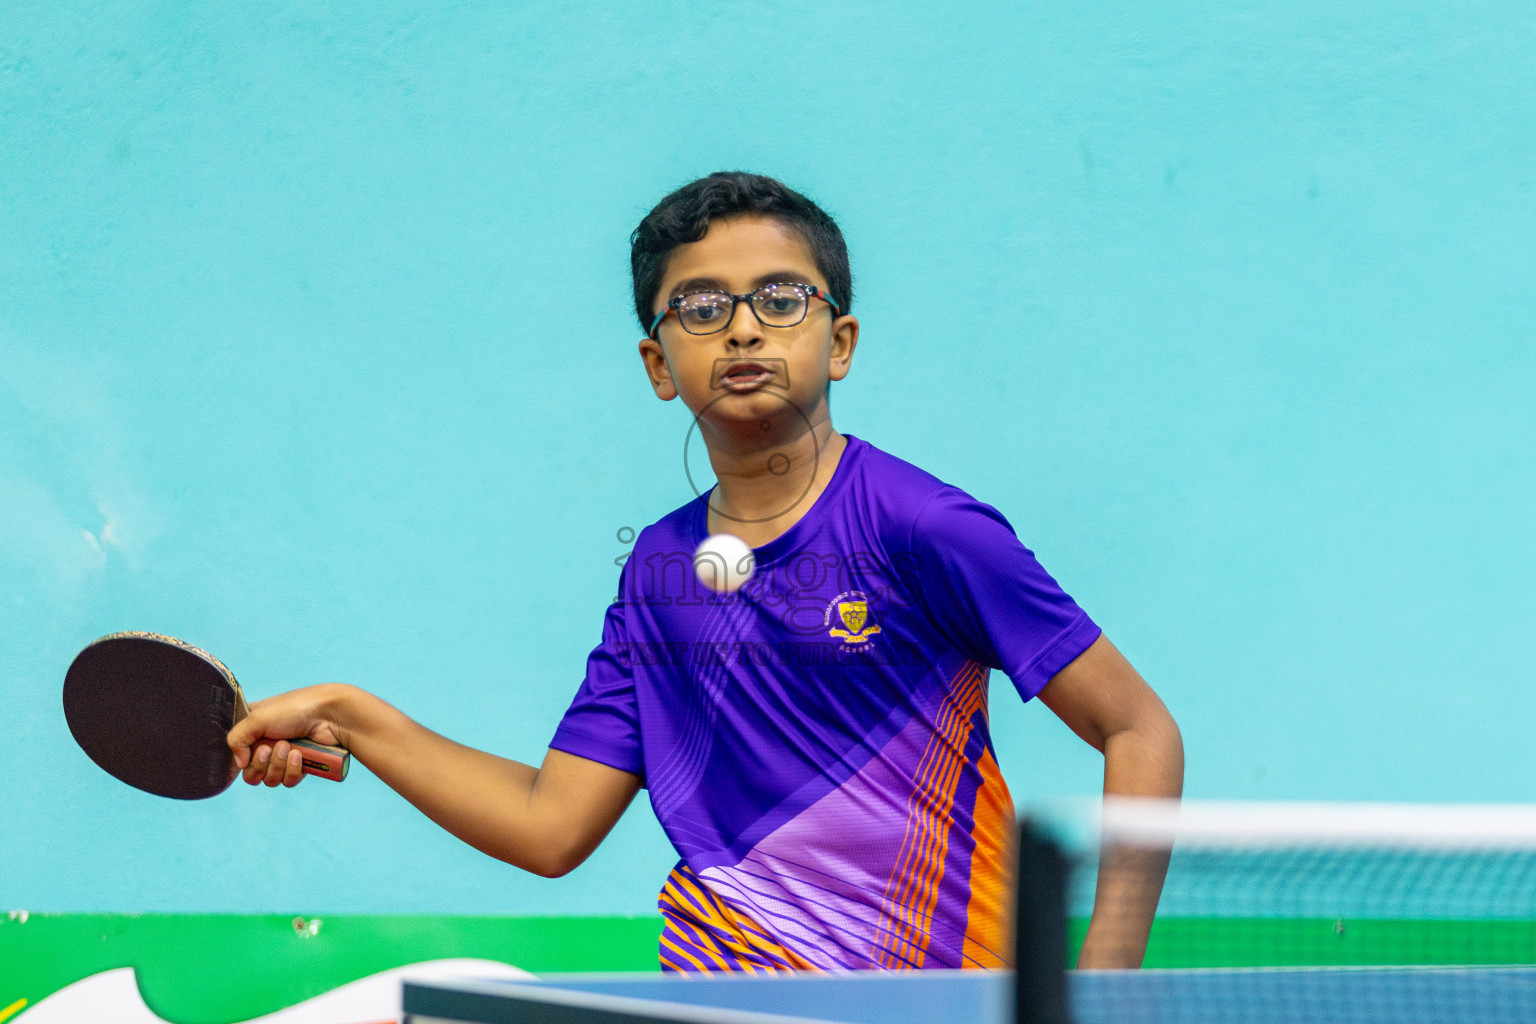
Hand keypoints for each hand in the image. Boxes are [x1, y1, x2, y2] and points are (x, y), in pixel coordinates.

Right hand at [228, 683, 350, 787]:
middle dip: (259, 763)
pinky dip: (292, 770)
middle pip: (250, 773)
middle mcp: (266, 743)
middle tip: (268, 748)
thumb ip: (236, 739)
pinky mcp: (300, 766)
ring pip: (269, 780)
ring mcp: (284, 756)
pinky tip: (299, 755)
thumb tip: (239, 764)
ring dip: (277, 765)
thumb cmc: (295, 709)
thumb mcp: (256, 717)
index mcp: (253, 728)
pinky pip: (287, 781)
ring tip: (288, 747)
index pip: (236, 752)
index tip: (248, 749)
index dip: (240, 756)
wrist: (330, 715)